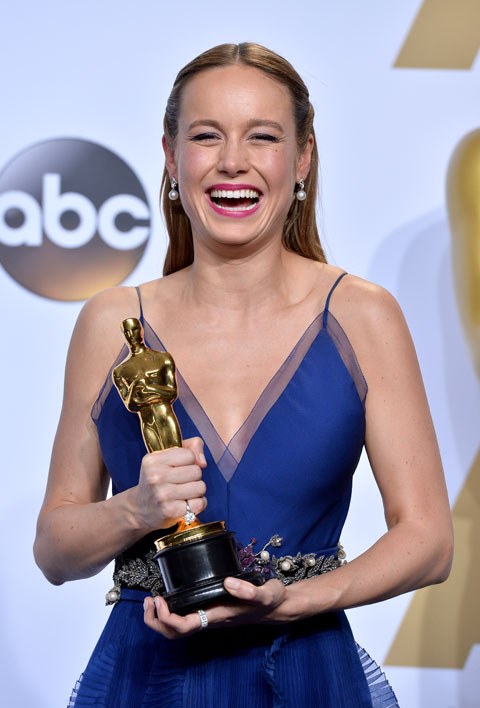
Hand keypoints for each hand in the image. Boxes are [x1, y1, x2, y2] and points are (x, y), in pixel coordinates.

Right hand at [133, 437, 206, 530]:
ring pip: (200, 487)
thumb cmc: (158, 480)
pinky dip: (197, 505)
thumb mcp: (166, 457)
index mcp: (153, 460)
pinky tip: (185, 504)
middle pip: (196, 471)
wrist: (140, 509)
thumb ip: (190, 447)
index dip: (189, 462)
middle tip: (180, 483)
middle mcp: (156, 477)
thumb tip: (202, 462)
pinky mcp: (171, 511)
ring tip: (183, 493)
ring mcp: (163, 495)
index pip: (189, 455)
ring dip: (196, 491)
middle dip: (193, 477)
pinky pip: (200, 503)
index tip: (178, 468)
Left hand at [143, 576, 294, 639]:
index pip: (184, 626)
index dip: (166, 617)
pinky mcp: (210, 610)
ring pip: (176, 629)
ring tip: (152, 600)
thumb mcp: (265, 592)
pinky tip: (168, 598)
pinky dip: (169, 612)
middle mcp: (210, 619)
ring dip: (159, 618)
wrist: (278, 607)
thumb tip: (228, 582)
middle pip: (173, 633)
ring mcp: (209, 616)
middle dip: (155, 620)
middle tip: (148, 600)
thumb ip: (248, 589)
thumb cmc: (271, 600)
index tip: (159, 599)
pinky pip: (183, 618)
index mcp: (218, 616)